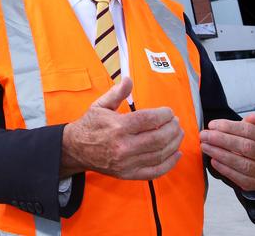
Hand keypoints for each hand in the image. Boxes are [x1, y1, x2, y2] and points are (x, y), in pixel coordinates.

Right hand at [61, 77, 183, 179]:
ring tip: (178, 133)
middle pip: (158, 138)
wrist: (76, 149)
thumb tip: (129, 79)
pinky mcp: (128, 174)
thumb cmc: (90, 125)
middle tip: (176, 122)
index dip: (164, 115)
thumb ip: (117, 93)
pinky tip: (176, 154)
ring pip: (159, 154)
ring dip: (174, 143)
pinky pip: (154, 171)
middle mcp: (123, 146)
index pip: (148, 120)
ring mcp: (127, 163)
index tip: (169, 112)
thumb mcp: (100, 105)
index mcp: (118, 127)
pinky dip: (169, 164)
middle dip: (172, 128)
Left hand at [200, 114, 254, 190]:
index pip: (249, 131)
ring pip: (242, 164)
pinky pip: (240, 178)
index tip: (212, 125)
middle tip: (204, 135)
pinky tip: (213, 161)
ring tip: (205, 147)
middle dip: (221, 140)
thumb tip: (251, 117)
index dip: (229, 127)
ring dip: (220, 154)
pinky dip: (225, 169)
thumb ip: (252, 123)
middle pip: (245, 147)